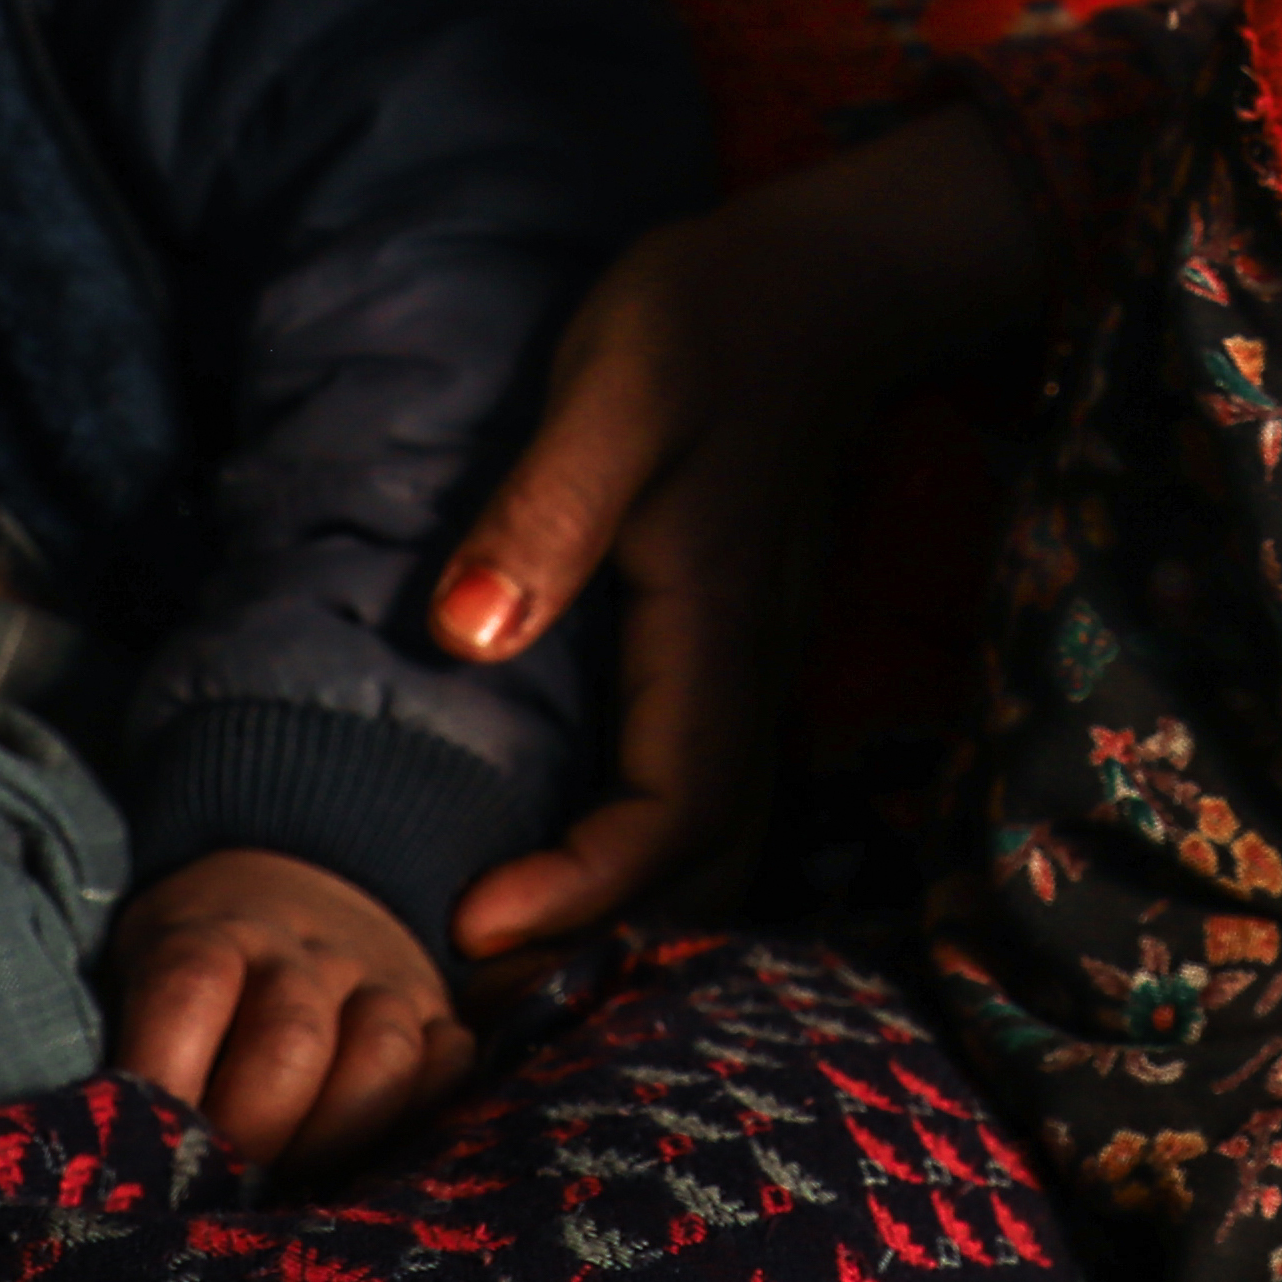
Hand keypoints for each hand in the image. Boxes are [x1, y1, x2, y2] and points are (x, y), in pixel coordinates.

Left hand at [111, 847, 471, 1177]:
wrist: (300, 877)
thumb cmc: (199, 969)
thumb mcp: (142, 971)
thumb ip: (131, 1046)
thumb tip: (101, 1155)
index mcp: (213, 927)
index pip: (189, 986)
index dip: (164, 1079)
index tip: (141, 1161)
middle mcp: (304, 947)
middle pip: (289, 1041)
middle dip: (251, 1140)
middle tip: (216, 1207)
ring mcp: (382, 976)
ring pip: (382, 1059)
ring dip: (335, 1147)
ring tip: (294, 1204)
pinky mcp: (441, 1011)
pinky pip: (452, 1070)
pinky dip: (421, 1128)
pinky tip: (373, 1174)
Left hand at [427, 106, 1046, 958]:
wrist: (815, 281)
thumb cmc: (701, 325)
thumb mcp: (606, 397)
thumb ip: (541, 518)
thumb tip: (466, 638)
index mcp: (715, 637)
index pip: (664, 820)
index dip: (577, 895)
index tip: (469, 930)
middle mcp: (747, 678)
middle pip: (696, 870)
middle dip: (596, 950)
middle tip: (466, 999)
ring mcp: (750, 669)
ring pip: (708, 843)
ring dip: (623, 917)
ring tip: (505, 964)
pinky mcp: (733, 650)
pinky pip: (698, 794)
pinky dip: (640, 860)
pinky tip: (566, 867)